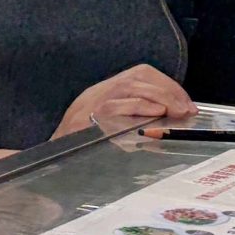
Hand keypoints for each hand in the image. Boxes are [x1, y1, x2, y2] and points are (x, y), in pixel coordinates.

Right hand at [54, 66, 195, 139]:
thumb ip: (131, 116)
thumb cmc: (81, 150)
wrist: (48, 161)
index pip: (139, 74)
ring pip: (129, 87)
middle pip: (137, 76)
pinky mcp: (85, 119)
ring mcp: (89, 105)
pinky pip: (114, 106)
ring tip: (176, 111)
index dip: (166, 84)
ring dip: (159, 97)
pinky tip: (156, 114)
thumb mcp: (107, 127)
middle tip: (186, 110)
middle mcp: (94, 93)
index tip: (184, 103)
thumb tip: (169, 116)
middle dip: (168, 90)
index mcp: (101, 93)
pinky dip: (138, 106)